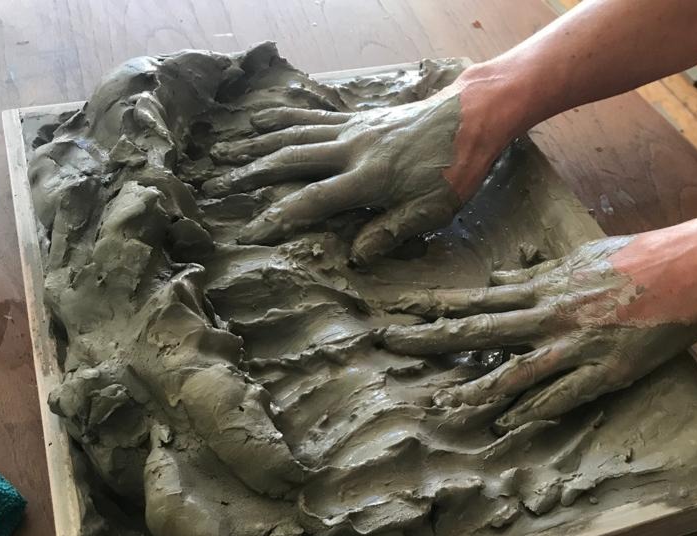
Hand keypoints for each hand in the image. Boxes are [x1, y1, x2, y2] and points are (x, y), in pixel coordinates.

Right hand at [202, 72, 512, 266]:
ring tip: (230, 148)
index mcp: (368, 179)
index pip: (312, 200)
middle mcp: (352, 150)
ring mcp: (354, 130)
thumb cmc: (455, 169)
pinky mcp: (360, 118)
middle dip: (254, 173)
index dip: (279, 217)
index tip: (251, 231)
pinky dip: (286, 117)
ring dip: (260, 142)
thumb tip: (355, 258)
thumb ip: (390, 232)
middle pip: (292, 160)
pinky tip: (267, 117)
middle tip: (222, 183)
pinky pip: (314, 116)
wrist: (474, 116)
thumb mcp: (431, 212)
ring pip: (297, 133)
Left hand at [384, 216, 696, 428]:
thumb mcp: (576, 260)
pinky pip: (559, 396)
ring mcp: (571, 346)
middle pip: (476, 332)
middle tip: (387, 344)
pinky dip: (531, 410)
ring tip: (438, 404)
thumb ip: (533, 275)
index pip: (473, 300)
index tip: (395, 309)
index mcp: (540, 289)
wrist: (692, 271)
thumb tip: (496, 282)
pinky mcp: (601, 372)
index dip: (431, 306)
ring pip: (511, 372)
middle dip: (428, 339)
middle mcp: (546, 317)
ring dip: (472, 389)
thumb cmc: (634, 261)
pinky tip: (503, 424)